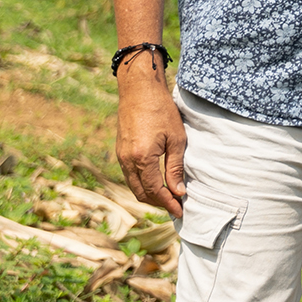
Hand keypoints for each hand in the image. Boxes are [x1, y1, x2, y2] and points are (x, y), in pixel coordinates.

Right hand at [114, 61, 187, 218]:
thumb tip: (178, 192)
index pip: (155, 191)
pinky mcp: (120, 151)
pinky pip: (129, 176)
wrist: (139, 89)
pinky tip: (155, 183)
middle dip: (158, 203)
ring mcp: (120, 156)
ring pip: (134, 186)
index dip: (168, 203)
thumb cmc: (161, 110)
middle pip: (141, 193)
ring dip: (150, 195)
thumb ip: (175, 168)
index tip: (181, 211)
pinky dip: (142, 184)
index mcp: (141, 158)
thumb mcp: (176, 139)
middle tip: (176, 207)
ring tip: (168, 198)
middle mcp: (127, 161)